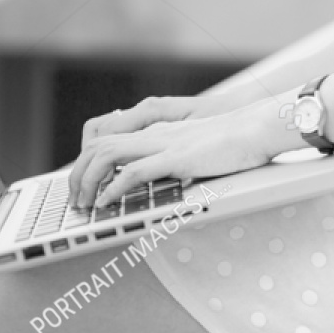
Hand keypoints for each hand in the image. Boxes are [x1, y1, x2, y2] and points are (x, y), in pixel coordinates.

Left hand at [68, 92, 297, 208]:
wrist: (257, 129)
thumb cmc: (236, 142)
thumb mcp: (198, 149)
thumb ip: (177, 158)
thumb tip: (168, 177)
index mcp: (156, 132)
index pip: (106, 139)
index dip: (87, 162)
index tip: (84, 187)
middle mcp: (153, 134)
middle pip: (97, 146)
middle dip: (78, 174)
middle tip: (76, 201)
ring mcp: (163, 144)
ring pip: (106, 155)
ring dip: (88, 181)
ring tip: (86, 204)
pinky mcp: (177, 157)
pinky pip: (134, 172)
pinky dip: (114, 187)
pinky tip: (108, 201)